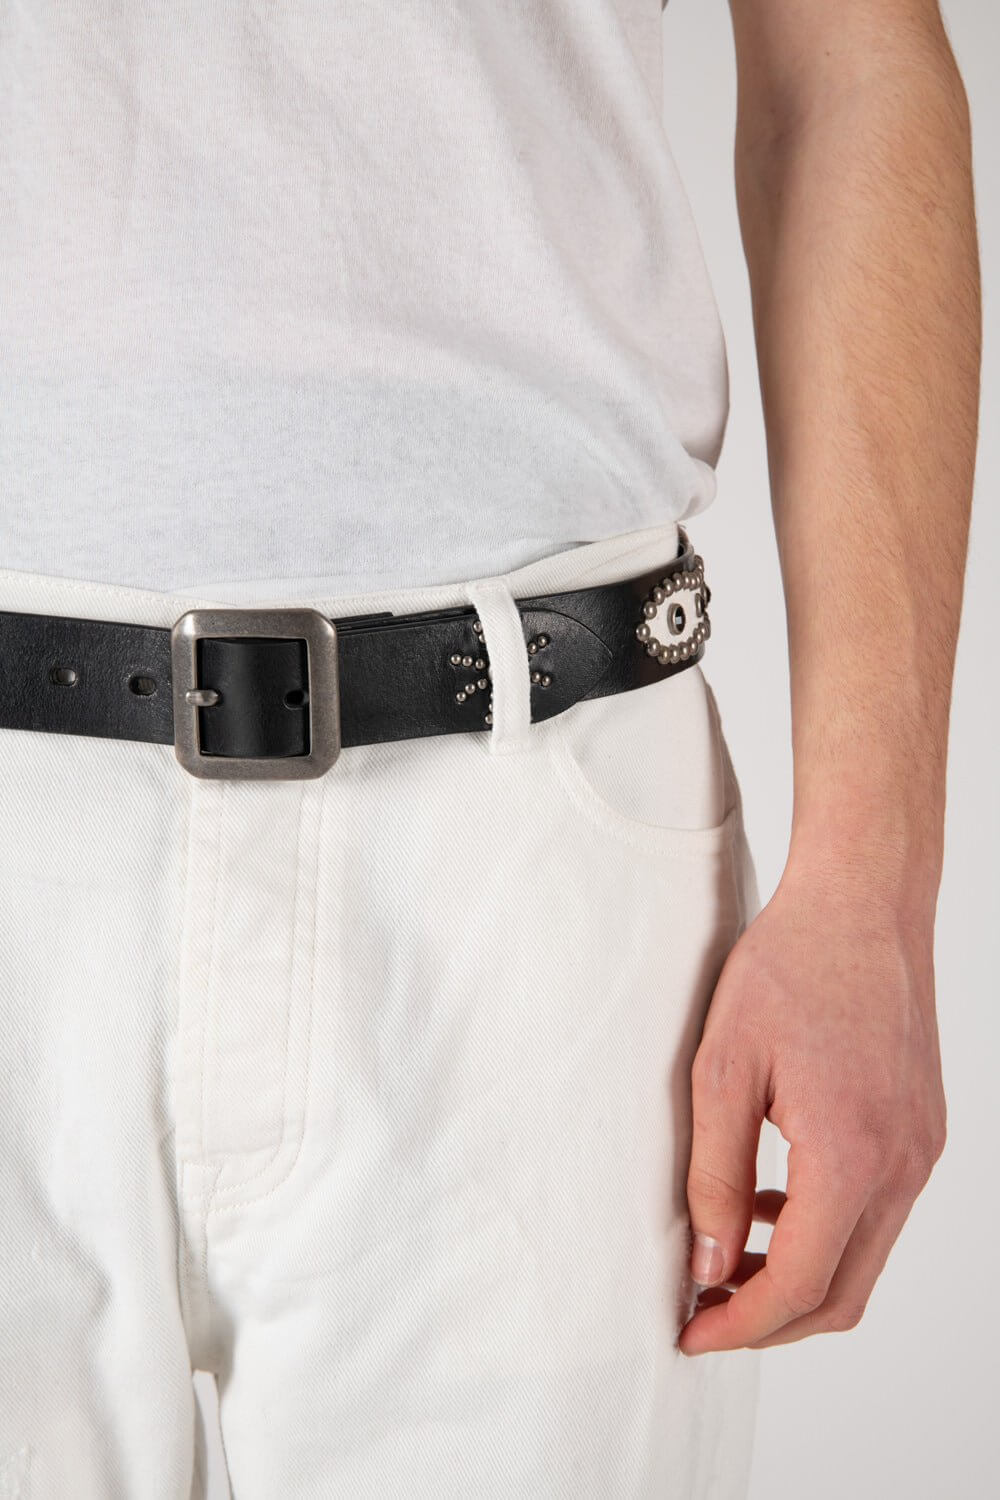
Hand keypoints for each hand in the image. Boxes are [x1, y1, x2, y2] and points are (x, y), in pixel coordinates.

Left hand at [678, 857, 946, 1352]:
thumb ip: (715, 1175)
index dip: (740, 1325)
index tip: (689, 1332)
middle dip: (770, 1320)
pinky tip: (772, 1202)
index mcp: (853, 1155)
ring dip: (799, 1278)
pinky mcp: (922, 1130)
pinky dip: (827, 1233)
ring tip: (726, 1258)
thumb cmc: (788, 968)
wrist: (862, 903)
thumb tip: (709, 1263)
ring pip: (864, 1258)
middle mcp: (902, 1165)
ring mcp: (922, 1150)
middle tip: (703, 1311)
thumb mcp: (723, 1068)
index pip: (801, 1285)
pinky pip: (878, 1213)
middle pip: (843, 1295)